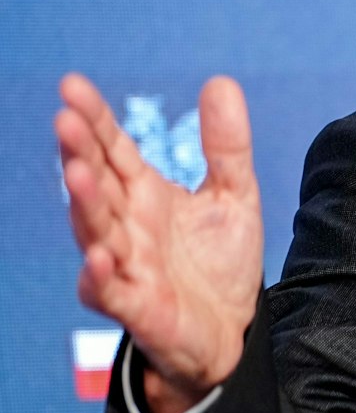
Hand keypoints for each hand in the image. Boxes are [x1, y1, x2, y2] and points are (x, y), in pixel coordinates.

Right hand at [55, 74, 262, 412]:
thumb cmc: (219, 263)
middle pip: (97, 184)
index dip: (94, 119)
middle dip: (79, 153)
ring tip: (76, 172)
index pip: (113, 150)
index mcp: (145, 195)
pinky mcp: (136, 305)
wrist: (233, 330)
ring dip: (84, 204)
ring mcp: (126, 265)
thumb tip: (219, 82)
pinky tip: (99, 257)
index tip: (72, 84)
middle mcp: (127, 226)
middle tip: (66, 119)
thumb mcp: (234, 195)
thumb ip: (226, 144)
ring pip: (95, 231)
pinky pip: (110, 291)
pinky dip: (100, 275)